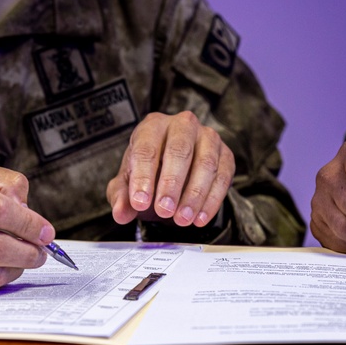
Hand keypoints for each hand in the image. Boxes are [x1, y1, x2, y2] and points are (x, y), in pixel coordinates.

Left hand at [106, 111, 234, 227]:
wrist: (175, 170)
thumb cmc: (149, 172)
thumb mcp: (128, 184)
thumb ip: (121, 197)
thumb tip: (120, 213)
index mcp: (152, 126)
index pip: (146, 149)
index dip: (143, 177)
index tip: (140, 203)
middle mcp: (182, 125)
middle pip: (179, 151)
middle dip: (171, 184)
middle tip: (164, 211)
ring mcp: (208, 137)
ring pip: (206, 163)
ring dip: (194, 195)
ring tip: (182, 219)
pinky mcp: (225, 154)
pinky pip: (223, 176)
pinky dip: (212, 200)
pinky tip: (199, 218)